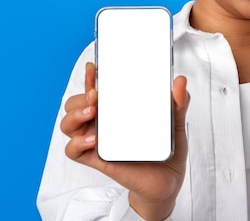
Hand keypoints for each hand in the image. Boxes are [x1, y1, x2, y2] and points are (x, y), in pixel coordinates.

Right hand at [60, 62, 189, 220]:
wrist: (168, 182)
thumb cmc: (165, 150)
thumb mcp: (174, 123)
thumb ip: (178, 102)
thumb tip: (181, 81)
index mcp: (115, 110)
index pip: (94, 89)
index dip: (89, 77)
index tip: (93, 66)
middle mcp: (101, 123)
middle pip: (74, 104)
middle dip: (80, 96)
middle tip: (96, 95)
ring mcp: (97, 141)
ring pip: (68, 124)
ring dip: (74, 115)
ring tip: (92, 112)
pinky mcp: (98, 160)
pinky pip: (73, 151)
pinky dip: (77, 143)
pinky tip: (93, 140)